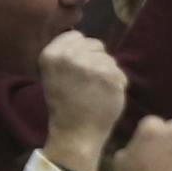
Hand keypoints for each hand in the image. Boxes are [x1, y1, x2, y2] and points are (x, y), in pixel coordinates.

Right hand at [38, 30, 127, 170]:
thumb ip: (66, 54)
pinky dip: (117, 85)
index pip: (76, 36)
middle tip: (87, 84)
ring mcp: (91, 65)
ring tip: (95, 92)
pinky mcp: (110, 76)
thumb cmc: (65, 105)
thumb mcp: (54, 74)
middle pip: (95, 45)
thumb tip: (86, 40)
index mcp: (51, 54)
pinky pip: (120, 73)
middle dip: (95, 61)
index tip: (77, 71)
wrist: (75, 133)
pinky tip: (106, 97)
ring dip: (107, 74)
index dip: (81, 52)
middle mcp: (70, 56)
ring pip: (109, 59)